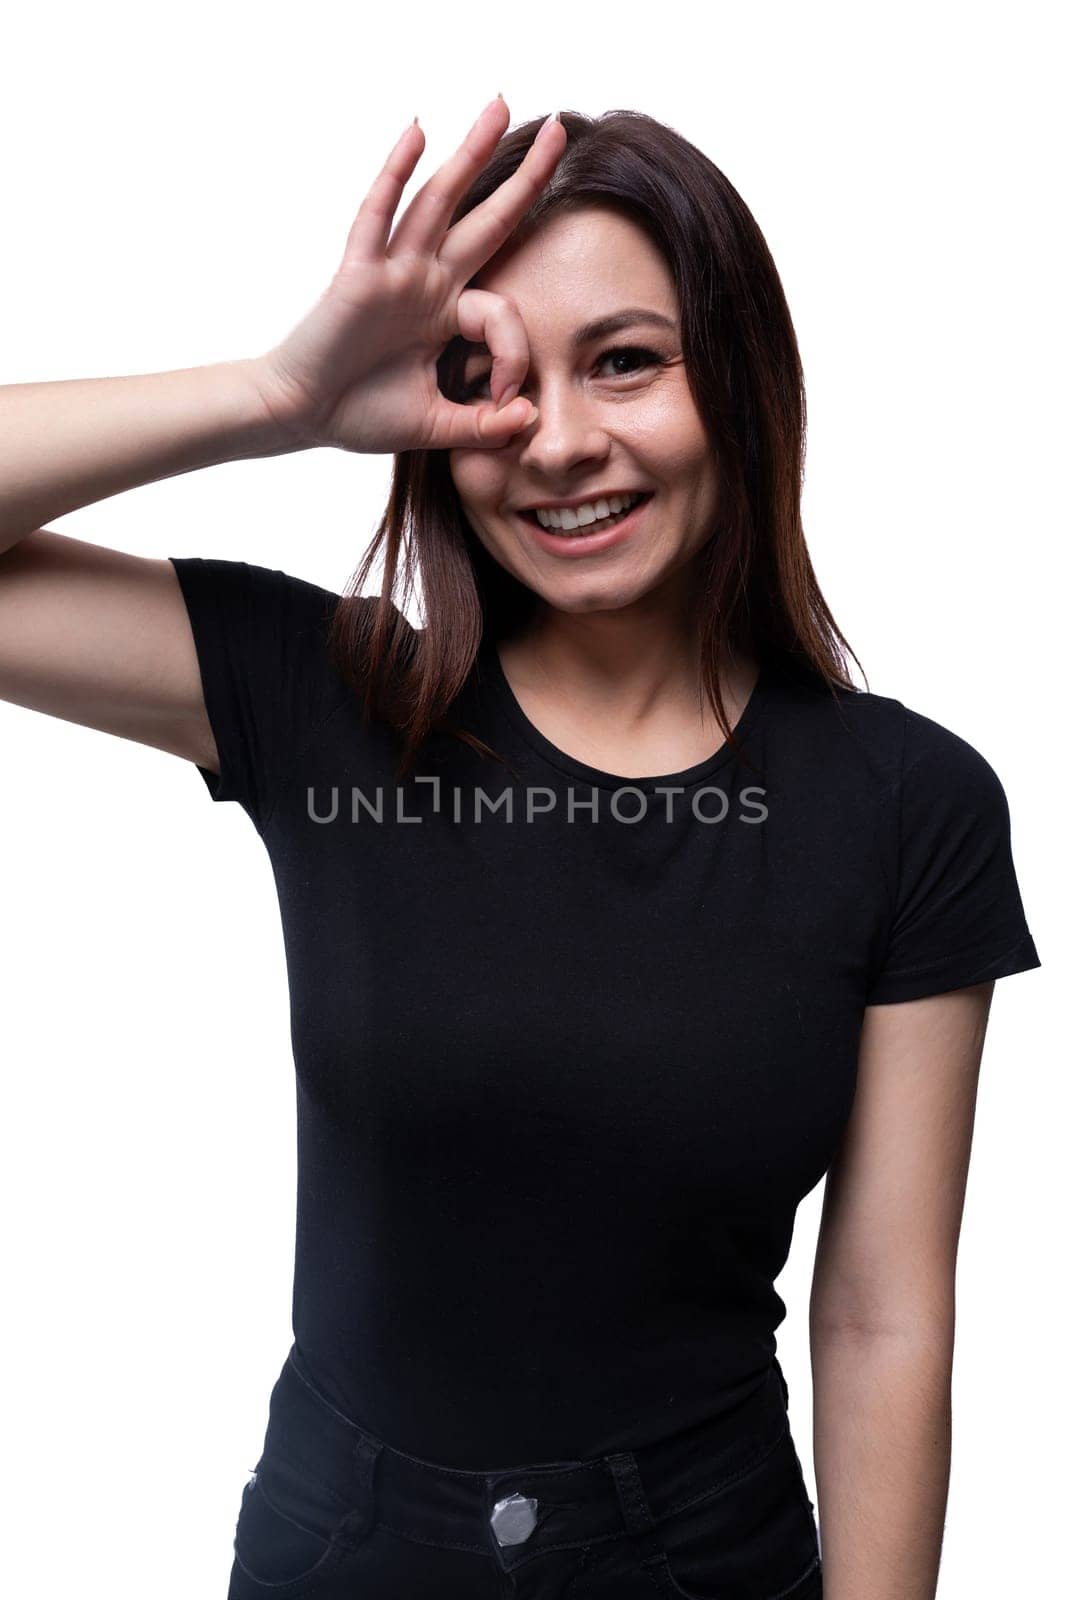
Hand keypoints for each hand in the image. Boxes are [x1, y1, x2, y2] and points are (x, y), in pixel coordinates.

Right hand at [247, 98, 564, 453]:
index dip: (513, 356)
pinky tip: (417, 132)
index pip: (503, 313)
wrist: (302, 416)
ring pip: (439, 202)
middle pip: (486, 218)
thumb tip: (528, 418)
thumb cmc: (360, 415)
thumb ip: (483, 426)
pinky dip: (396, 174)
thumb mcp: (438, 426)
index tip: (503, 400)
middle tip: (562, 127)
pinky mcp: (359, 272)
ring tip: (500, 105)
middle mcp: (426, 281)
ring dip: (470, 153)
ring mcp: (394, 271)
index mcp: (447, 314)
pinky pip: (379, 215)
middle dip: (525, 176)